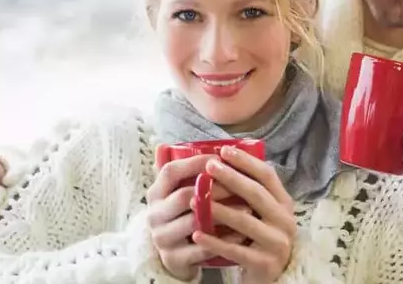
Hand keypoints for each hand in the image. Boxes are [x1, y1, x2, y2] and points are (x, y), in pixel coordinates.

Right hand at [146, 145, 239, 281]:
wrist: (174, 254)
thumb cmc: (180, 215)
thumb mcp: (174, 193)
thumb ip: (177, 172)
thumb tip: (164, 143)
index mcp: (155, 193)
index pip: (170, 171)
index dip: (195, 162)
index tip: (220, 158)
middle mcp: (154, 214)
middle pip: (184, 196)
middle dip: (215, 189)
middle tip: (240, 185)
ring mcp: (162, 238)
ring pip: (194, 223)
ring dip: (223, 214)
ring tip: (248, 208)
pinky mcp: (174, 259)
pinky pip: (202, 248)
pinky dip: (224, 240)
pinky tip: (242, 233)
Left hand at [192, 146, 295, 283]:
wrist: (271, 278)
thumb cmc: (259, 239)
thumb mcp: (263, 214)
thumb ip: (251, 192)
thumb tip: (222, 160)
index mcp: (284, 204)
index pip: (267, 176)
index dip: (246, 162)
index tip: (224, 150)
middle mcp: (285, 221)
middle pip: (256, 194)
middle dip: (231, 178)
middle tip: (209, 166)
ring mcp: (278, 243)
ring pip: (244, 221)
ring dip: (218, 209)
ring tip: (194, 200)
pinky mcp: (265, 264)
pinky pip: (235, 250)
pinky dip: (215, 242)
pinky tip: (197, 234)